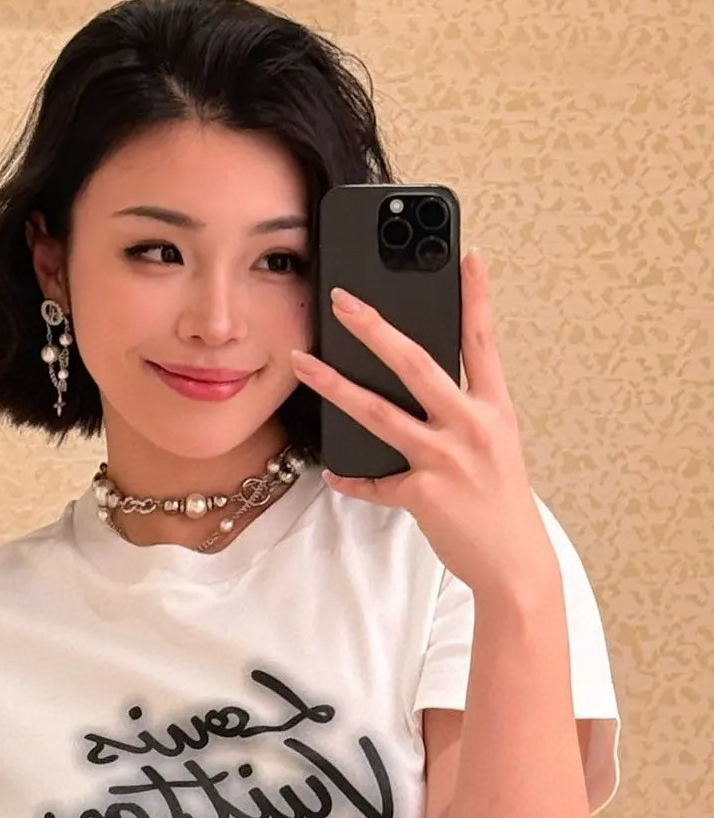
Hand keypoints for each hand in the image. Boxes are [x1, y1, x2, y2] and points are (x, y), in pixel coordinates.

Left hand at [290, 248, 555, 598]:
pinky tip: (335, 472)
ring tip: (303, 362)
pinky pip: (373, 480)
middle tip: (342, 300)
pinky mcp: (423, 492)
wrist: (513, 562)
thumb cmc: (499, 504)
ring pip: (378, 411)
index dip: (476, 296)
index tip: (468, 255)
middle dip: (374, 327)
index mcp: (493, 409)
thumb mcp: (495, 447)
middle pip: (416, 363)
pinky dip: (352, 477)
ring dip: (335, 385)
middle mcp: (471, 425)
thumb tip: (423, 396)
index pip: (482, 341)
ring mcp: (445, 457)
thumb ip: (463, 415)